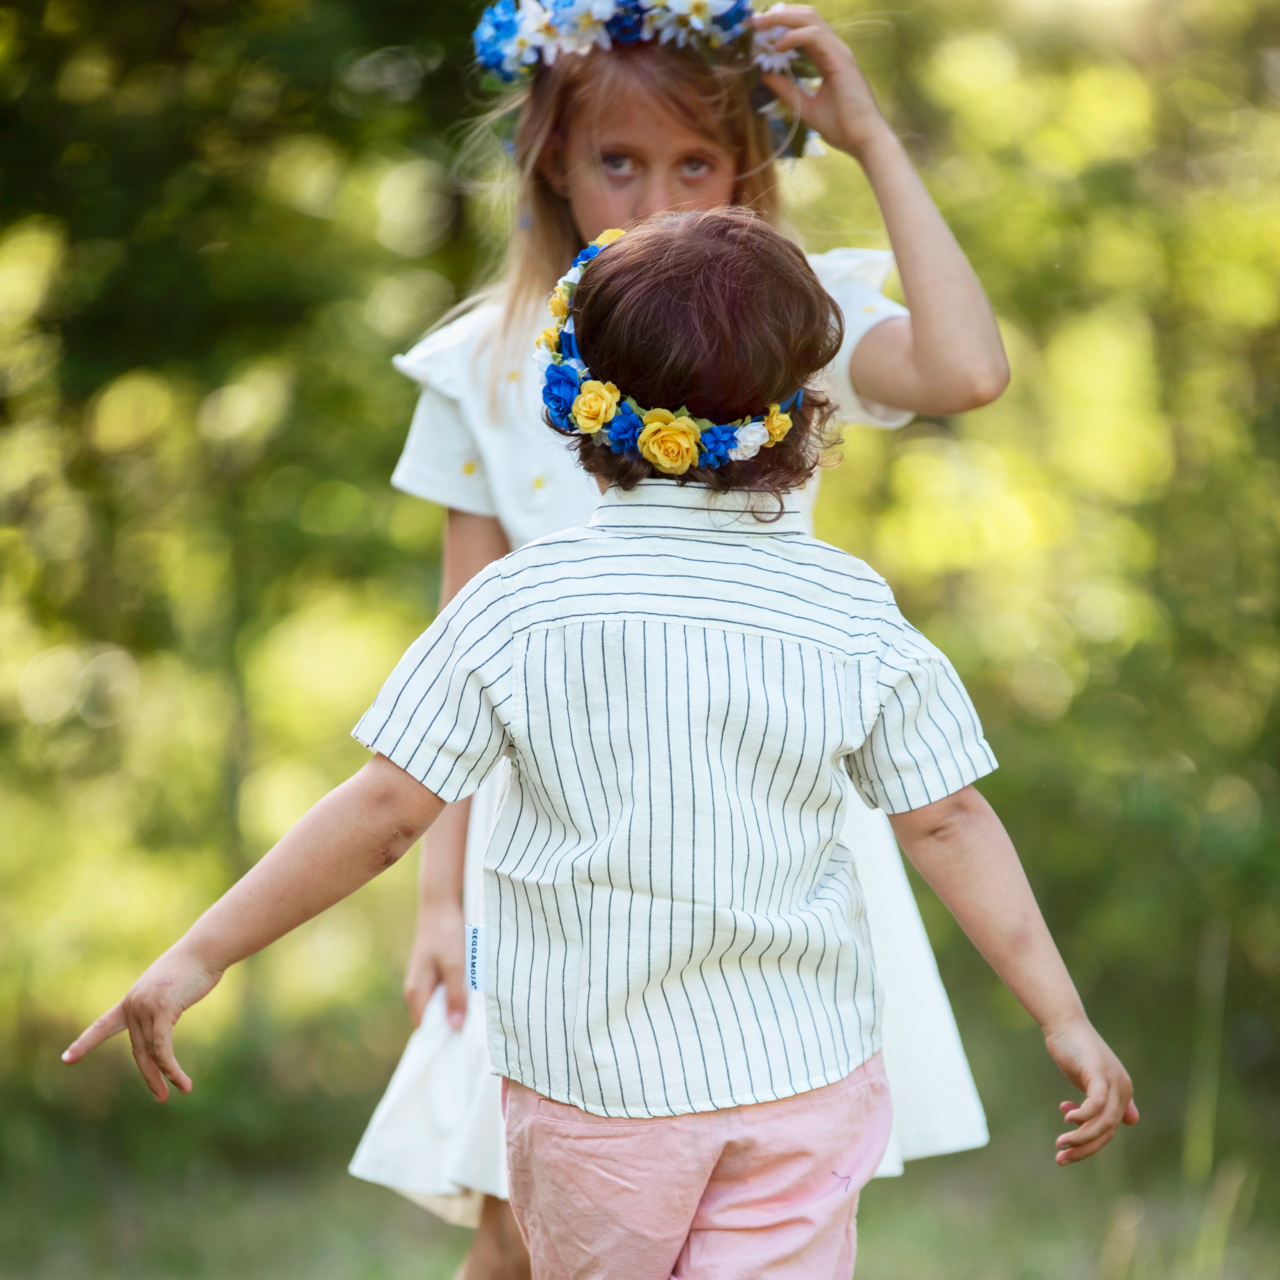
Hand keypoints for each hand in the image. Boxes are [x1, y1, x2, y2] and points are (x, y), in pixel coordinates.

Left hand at [61, 944, 221, 1101]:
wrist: (205, 949)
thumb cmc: (194, 965)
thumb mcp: (170, 988)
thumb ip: (161, 1005)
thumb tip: (162, 1019)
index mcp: (132, 1000)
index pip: (103, 1025)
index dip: (85, 1043)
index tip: (66, 1059)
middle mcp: (134, 1005)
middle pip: (138, 1049)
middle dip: (150, 1076)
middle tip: (159, 1098)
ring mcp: (146, 1006)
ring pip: (151, 1051)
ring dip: (165, 1076)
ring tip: (182, 1091)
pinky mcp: (162, 1009)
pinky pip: (162, 1047)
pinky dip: (171, 1067)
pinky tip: (181, 1080)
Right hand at [404, 901, 467, 1030]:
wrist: (440, 906)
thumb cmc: (447, 935)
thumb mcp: (456, 966)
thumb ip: (455, 996)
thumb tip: (455, 1027)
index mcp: (417, 992)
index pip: (427, 1029)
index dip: (444, 1037)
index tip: (465, 1043)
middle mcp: (416, 991)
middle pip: (433, 1020)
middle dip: (452, 1025)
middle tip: (476, 1029)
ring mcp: (424, 983)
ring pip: (440, 1007)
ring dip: (456, 1010)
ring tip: (476, 1013)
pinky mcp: (432, 974)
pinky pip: (443, 995)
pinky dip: (456, 997)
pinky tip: (471, 995)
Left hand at [751, 6, 891, 157]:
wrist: (863, 140)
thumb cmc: (842, 126)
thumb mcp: (805, 106)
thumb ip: (787, 90)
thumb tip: (766, 76)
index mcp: (828, 57)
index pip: (804, 30)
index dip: (781, 25)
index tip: (758, 30)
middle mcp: (834, 49)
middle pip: (807, 17)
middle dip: (779, 15)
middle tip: (754, 20)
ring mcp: (839, 52)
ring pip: (811, 20)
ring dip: (783, 19)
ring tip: (761, 26)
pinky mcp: (841, 59)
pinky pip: (815, 36)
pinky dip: (794, 36)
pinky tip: (779, 46)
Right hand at [1044, 1017, 1138, 1164]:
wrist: (1065, 1024)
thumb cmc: (1076, 1051)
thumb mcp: (1095, 1079)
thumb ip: (1110, 1100)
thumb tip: (1131, 1121)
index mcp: (1123, 1093)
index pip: (1109, 1130)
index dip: (1088, 1142)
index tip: (1066, 1144)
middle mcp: (1123, 1089)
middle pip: (1108, 1131)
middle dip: (1085, 1149)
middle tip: (1062, 1158)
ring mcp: (1113, 1080)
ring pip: (1103, 1122)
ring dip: (1081, 1137)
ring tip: (1061, 1144)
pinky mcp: (1099, 1073)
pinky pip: (1097, 1103)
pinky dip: (1083, 1116)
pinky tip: (1068, 1119)